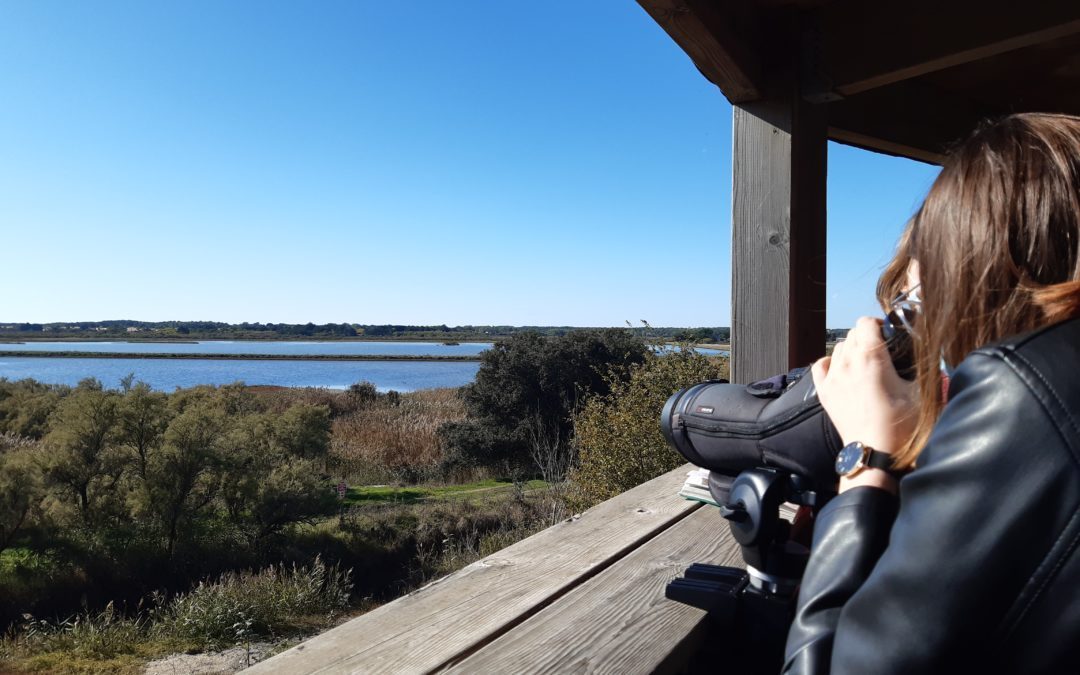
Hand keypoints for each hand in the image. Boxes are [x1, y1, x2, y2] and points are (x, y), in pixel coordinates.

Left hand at [812, 317, 917, 485]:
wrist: (875, 452)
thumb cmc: (901, 425)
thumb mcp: (921, 391)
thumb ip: (921, 367)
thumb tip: (925, 354)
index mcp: (871, 357)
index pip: (867, 322)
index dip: (880, 325)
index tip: (890, 336)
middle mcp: (848, 363)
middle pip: (853, 334)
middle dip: (868, 338)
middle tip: (883, 352)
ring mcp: (833, 377)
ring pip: (838, 348)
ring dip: (852, 350)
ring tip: (866, 364)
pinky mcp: (824, 392)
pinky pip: (820, 365)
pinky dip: (830, 362)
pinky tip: (842, 370)